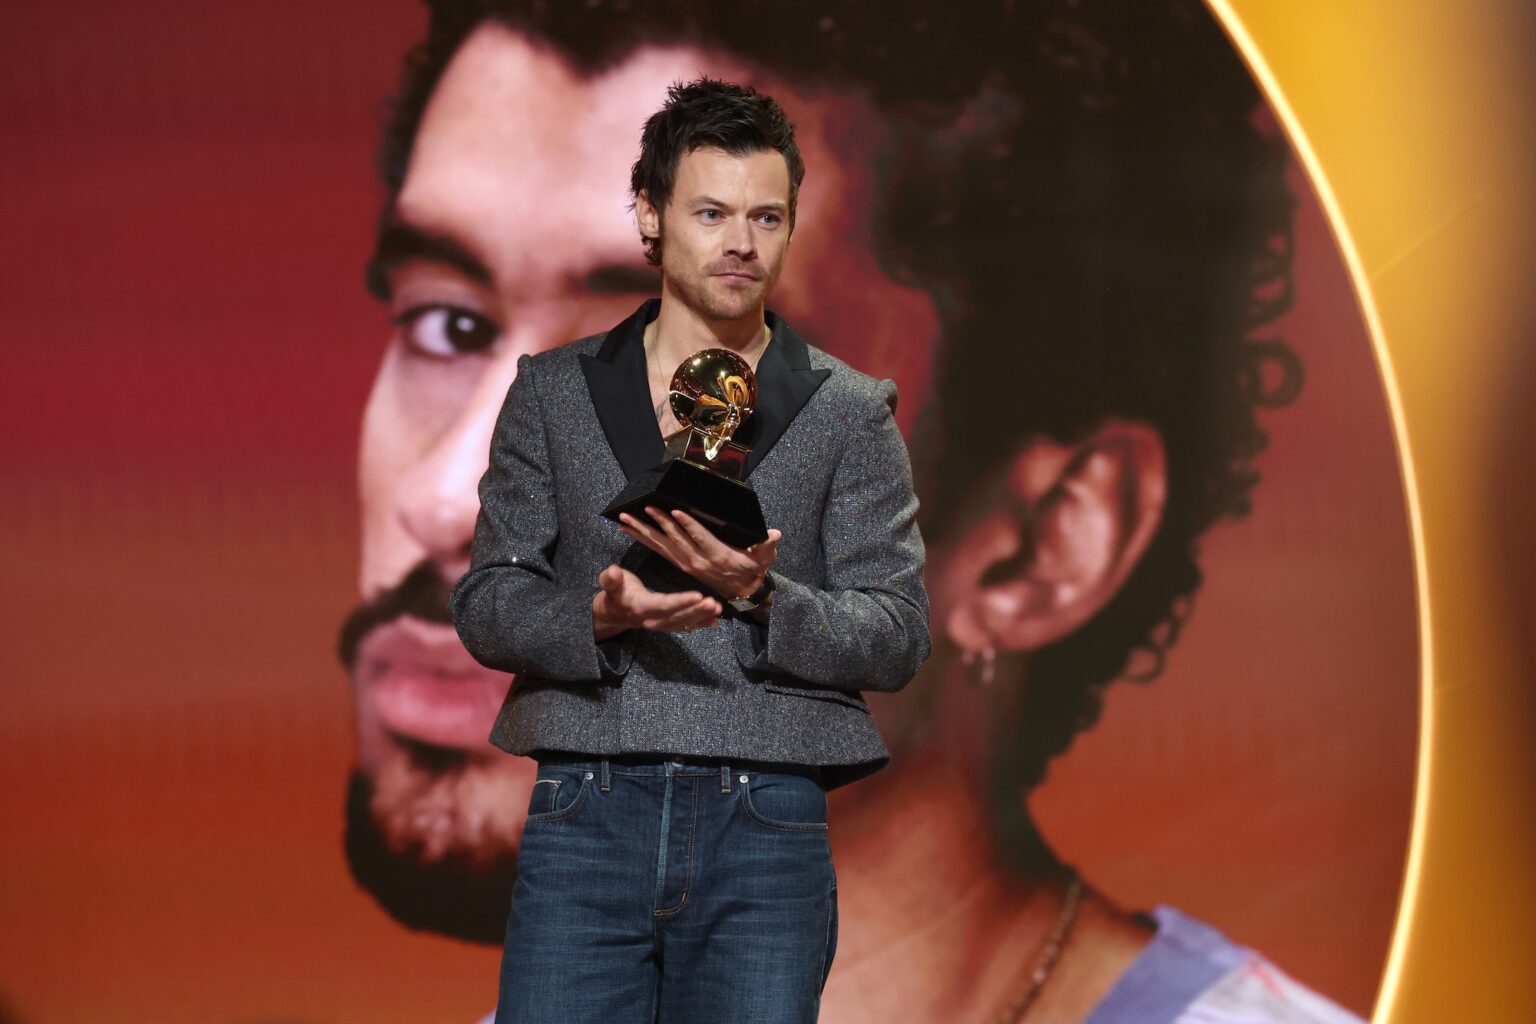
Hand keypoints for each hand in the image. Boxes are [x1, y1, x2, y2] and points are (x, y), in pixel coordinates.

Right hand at [592, 565, 720, 640]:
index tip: (697, 596)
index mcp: (640, 607)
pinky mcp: (666, 624)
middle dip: (696, 611)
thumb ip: (611, 579)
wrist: (612, 614)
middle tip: (714, 604)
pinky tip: (714, 620)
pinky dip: (699, 624)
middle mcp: (652, 619)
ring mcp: (660, 624)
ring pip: (683, 622)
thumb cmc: (615, 593)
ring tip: (718, 609)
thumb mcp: (609, 584)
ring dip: (701, 617)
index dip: (680, 602)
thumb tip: (613, 571)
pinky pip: (683, 626)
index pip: (662, 604)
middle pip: (676, 616)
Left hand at [618, 507, 780, 599]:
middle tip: (643, 508)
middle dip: (658, 523)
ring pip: (662, 545)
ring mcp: (686, 563)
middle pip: (675, 540)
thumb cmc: (753, 569)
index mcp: (717, 555)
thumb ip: (766, 546)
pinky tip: (629, 529)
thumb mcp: (764, 558)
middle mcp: (698, 560)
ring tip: (626, 518)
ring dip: (644, 531)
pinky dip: (644, 539)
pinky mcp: (680, 563)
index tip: (674, 512)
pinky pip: (659, 550)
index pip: (700, 538)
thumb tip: (774, 535)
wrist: (743, 590)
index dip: (687, 525)